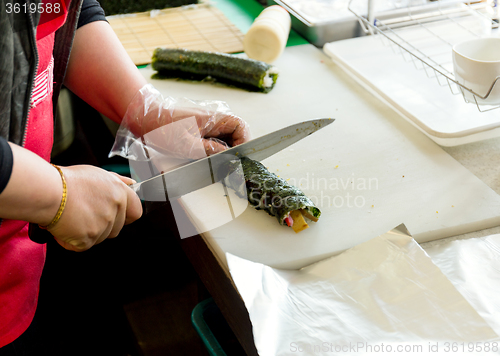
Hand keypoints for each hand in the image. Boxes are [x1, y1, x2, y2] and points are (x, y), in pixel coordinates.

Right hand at [47, 165, 142, 251]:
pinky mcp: (90, 238)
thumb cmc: (66, 181)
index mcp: (119, 191)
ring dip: (86, 233)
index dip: (126, 216)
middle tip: (83, 215)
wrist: (47, 191)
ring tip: (71, 218)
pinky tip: (63, 227)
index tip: (116, 217)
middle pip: (117, 228)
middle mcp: (115, 208)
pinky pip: (82, 245)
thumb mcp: (96, 174)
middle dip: (102, 226)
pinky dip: (71, 241)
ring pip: (100, 237)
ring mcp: (104, 224)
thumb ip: (117, 181)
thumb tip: (132, 184)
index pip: (136, 211)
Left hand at [115, 84, 250, 160]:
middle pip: (236, 133)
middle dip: (235, 149)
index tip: (238, 158)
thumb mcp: (186, 145)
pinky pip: (215, 139)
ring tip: (218, 163)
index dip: (244, 143)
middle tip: (229, 164)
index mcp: (214, 117)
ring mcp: (207, 123)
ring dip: (225, 151)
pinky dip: (214, 149)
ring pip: (226, 138)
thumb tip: (229, 158)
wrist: (144, 117)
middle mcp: (214, 118)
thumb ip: (210, 151)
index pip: (241, 127)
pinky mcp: (200, 128)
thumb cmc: (162, 128)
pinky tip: (207, 158)